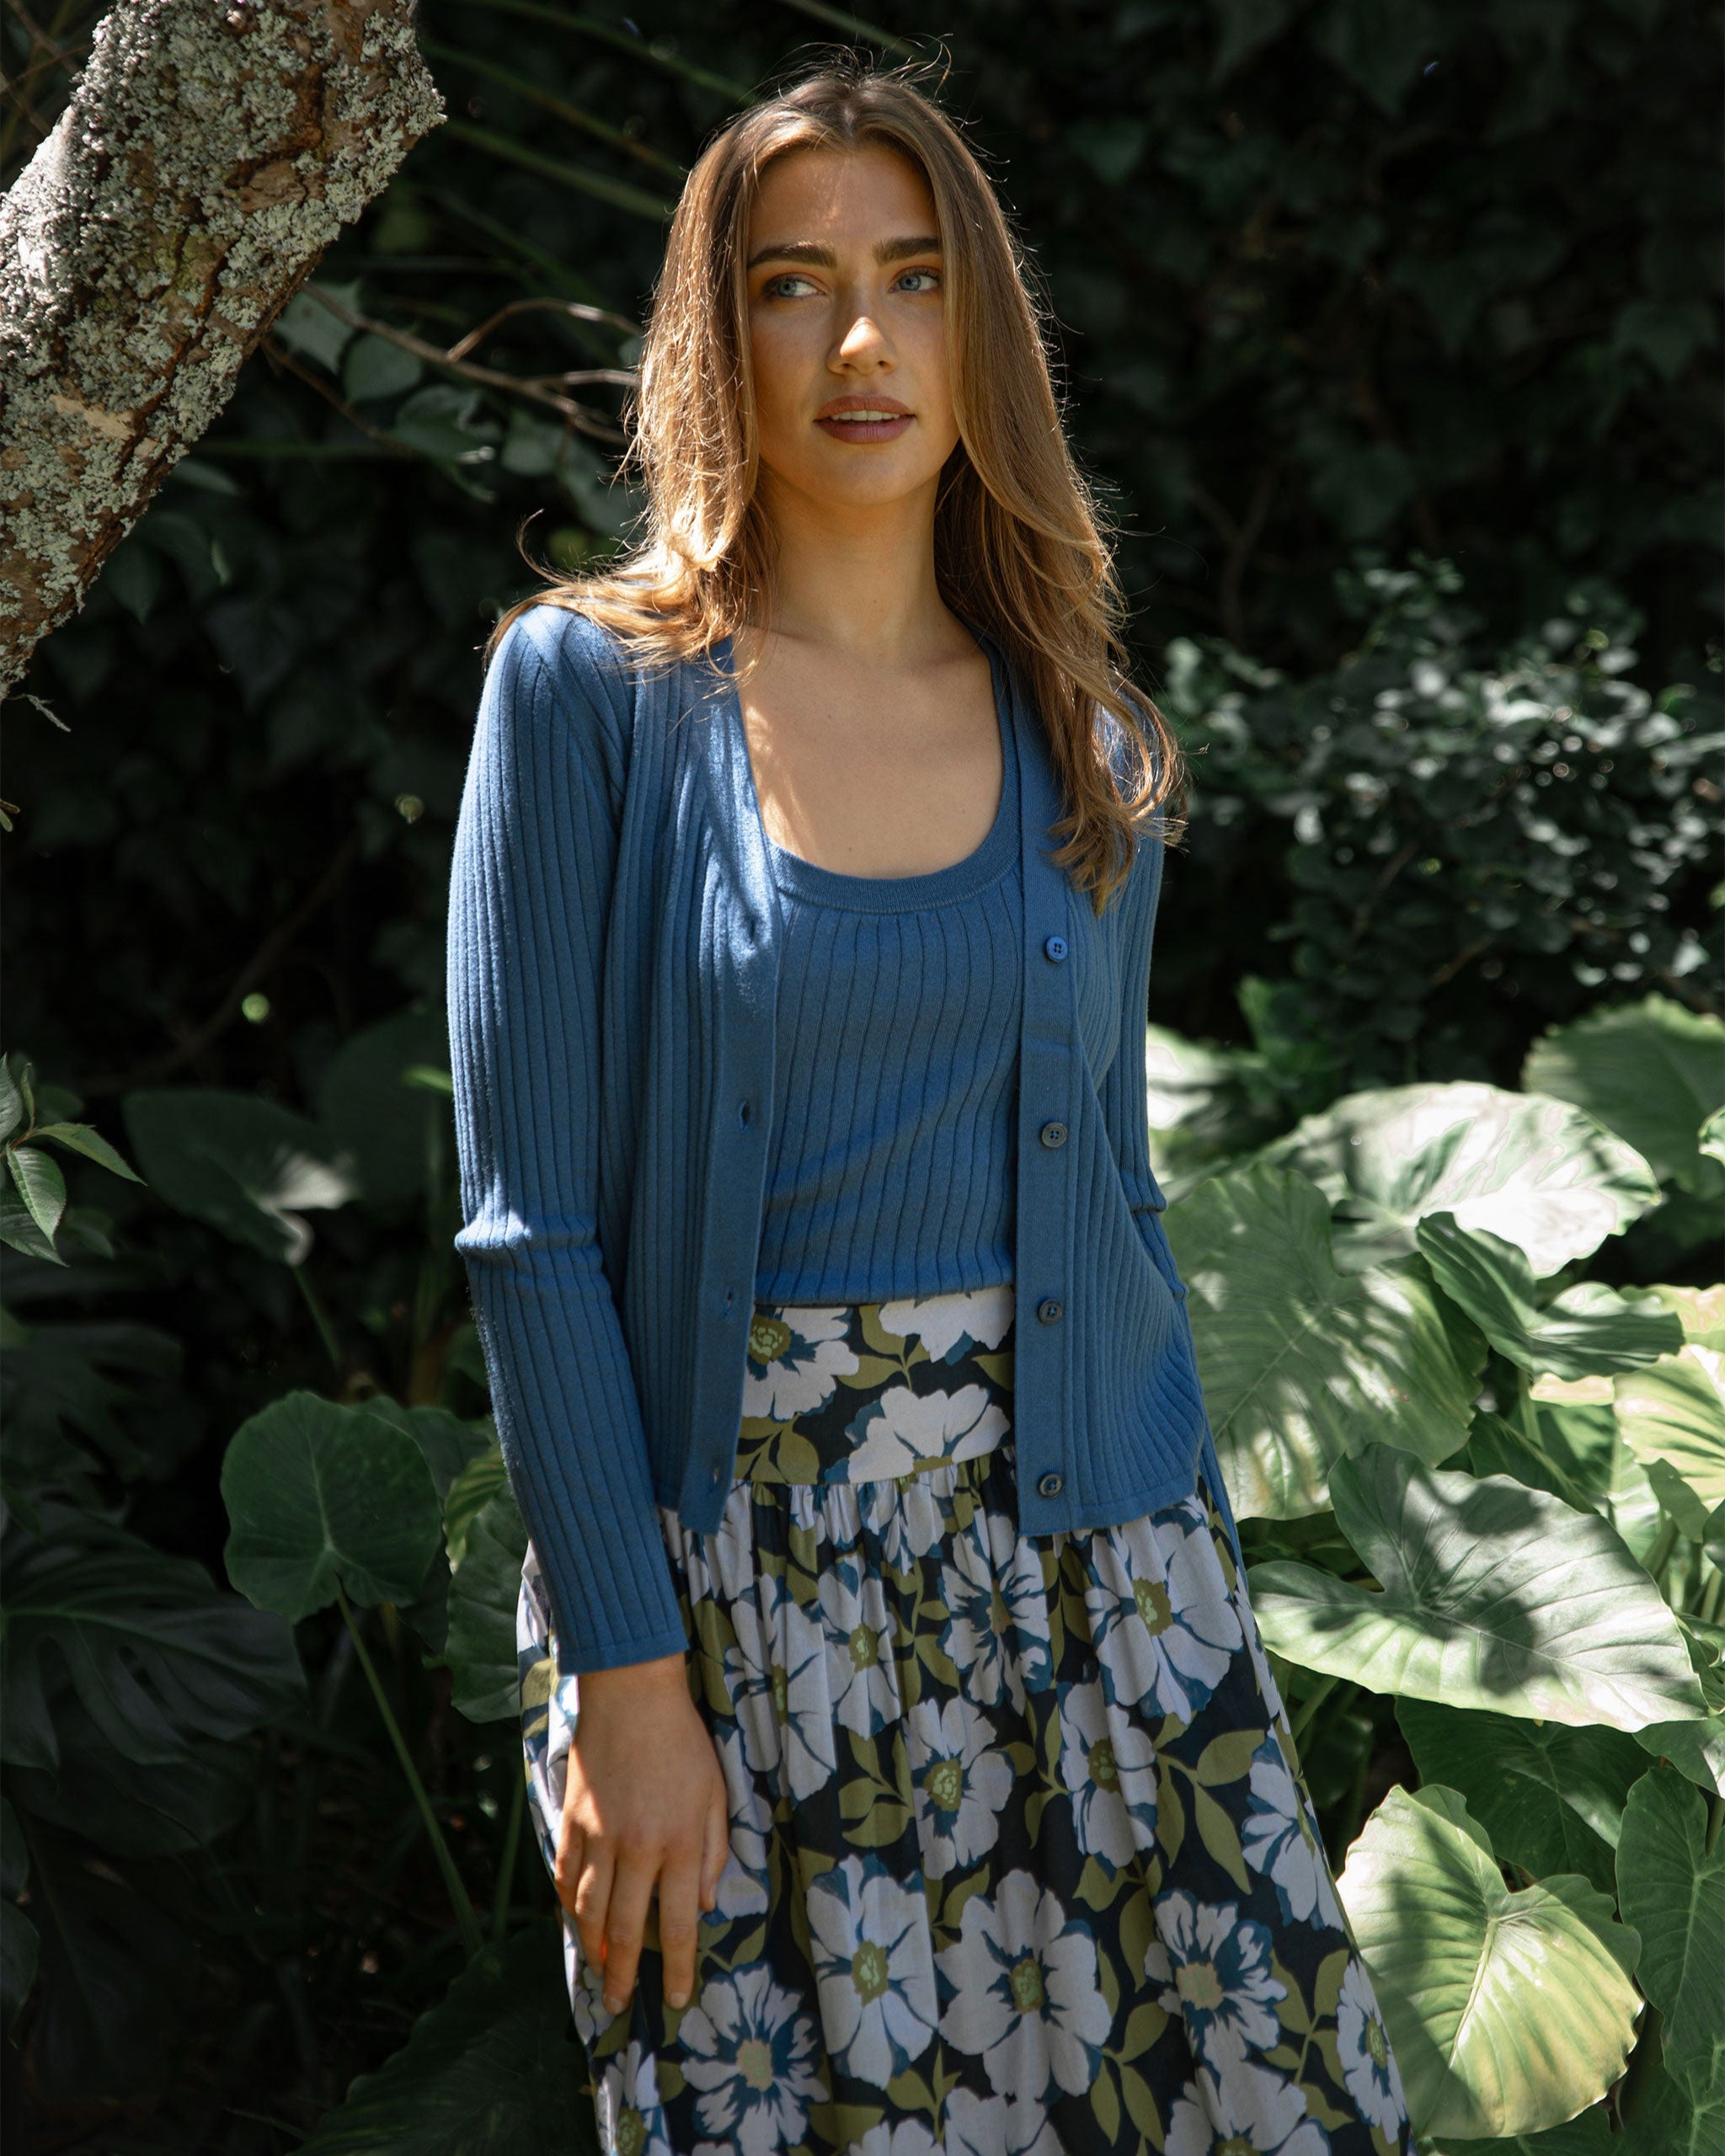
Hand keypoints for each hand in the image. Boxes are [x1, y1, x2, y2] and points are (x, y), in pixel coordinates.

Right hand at [555, 1651, 730, 2015]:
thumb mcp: (716, 1793)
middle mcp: (636, 1849)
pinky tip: (576, 1921)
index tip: (677, 1999)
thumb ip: (713, 1851)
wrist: (632, 1693)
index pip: (680, 1923)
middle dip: (623, 1975)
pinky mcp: (572, 1822)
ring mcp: (598, 1837)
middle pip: (626, 1931)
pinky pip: (565, 1878)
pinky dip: (568, 1907)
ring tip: (598, 1970)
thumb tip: (703, 1903)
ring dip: (592, 1949)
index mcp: (679, 1844)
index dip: (679, 1968)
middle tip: (621, 2002)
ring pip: (589, 1912)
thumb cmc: (683, 1742)